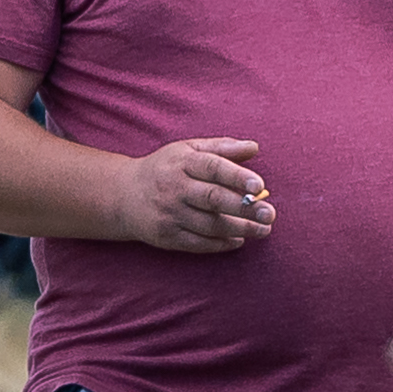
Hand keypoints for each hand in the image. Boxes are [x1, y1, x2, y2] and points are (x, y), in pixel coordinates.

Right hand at [115, 135, 275, 252]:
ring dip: (239, 229)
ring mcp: (169, 214)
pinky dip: (220, 244)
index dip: (236, 176)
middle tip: (269, 213)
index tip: (259, 185)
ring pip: (209, 225)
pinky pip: (197, 243)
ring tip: (263, 229)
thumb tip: (255, 147)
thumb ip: (223, 147)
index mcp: (182, 162)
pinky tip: (239, 240)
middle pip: (213, 199)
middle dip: (244, 208)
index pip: (212, 167)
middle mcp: (174, 188)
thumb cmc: (167, 168)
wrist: (123, 195)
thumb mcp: (189, 149)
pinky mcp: (165, 236)